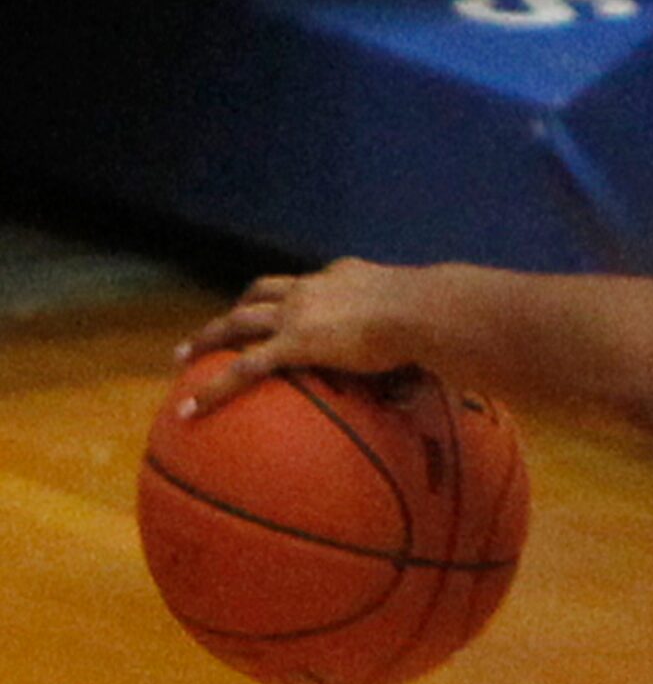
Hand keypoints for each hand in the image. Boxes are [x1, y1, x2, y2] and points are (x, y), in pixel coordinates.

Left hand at [177, 258, 420, 415]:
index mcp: (342, 276)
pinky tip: (191, 407)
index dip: (286, 294)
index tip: (277, 303)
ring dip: (207, 337)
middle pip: (260, 293)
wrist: (421, 308)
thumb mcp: (418, 317)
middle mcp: (312, 287)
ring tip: (182, 355)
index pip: (304, 282)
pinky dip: (214, 387)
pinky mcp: (293, 342)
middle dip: (235, 309)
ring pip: (238, 321)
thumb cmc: (433, 314)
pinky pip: (244, 367)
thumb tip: (438, 369)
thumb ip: (414, 336)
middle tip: (216, 328)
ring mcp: (297, 313)